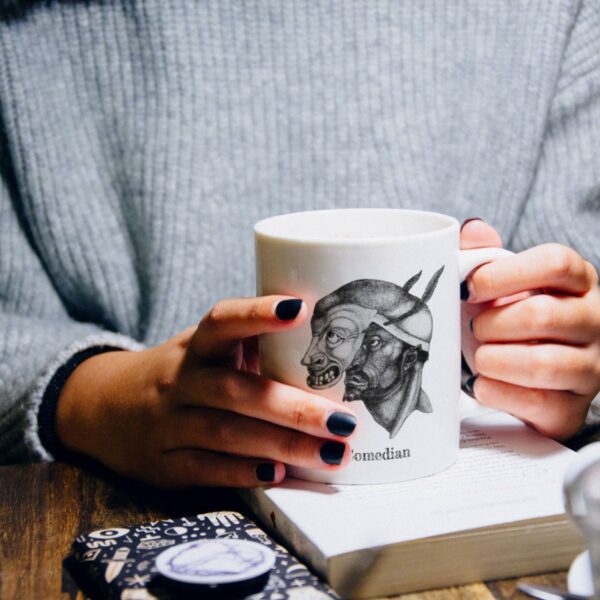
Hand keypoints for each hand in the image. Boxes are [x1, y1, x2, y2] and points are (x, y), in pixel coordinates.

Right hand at [55, 296, 356, 487]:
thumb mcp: (207, 349)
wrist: (107, 408)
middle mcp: (180, 381)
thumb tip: (327, 340)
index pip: (223, 321)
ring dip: (283, 445)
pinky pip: (207, 469)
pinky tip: (282, 474)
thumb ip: (252, 343)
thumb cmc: (184, 373)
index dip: (258, 314)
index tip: (300, 308)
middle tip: (345, 421)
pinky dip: (245, 472)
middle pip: (237, 391)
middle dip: (294, 408)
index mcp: (197, 345)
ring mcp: (168, 423)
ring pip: (227, 434)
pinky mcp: (164, 464)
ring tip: (331, 454)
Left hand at [461, 219, 599, 439]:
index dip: (505, 275)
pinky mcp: (573, 407)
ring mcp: (590, 367)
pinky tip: (481, 385)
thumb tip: (473, 231)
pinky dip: (499, 392)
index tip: (470, 287)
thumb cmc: (512, 319)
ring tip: (477, 357)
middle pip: (543, 315)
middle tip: (472, 328)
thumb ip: (485, 255)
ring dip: (496, 360)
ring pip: (545, 364)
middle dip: (493, 324)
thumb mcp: (501, 283)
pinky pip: (540, 403)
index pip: (556, 263)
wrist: (528, 374)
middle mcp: (593, 321)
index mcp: (578, 281)